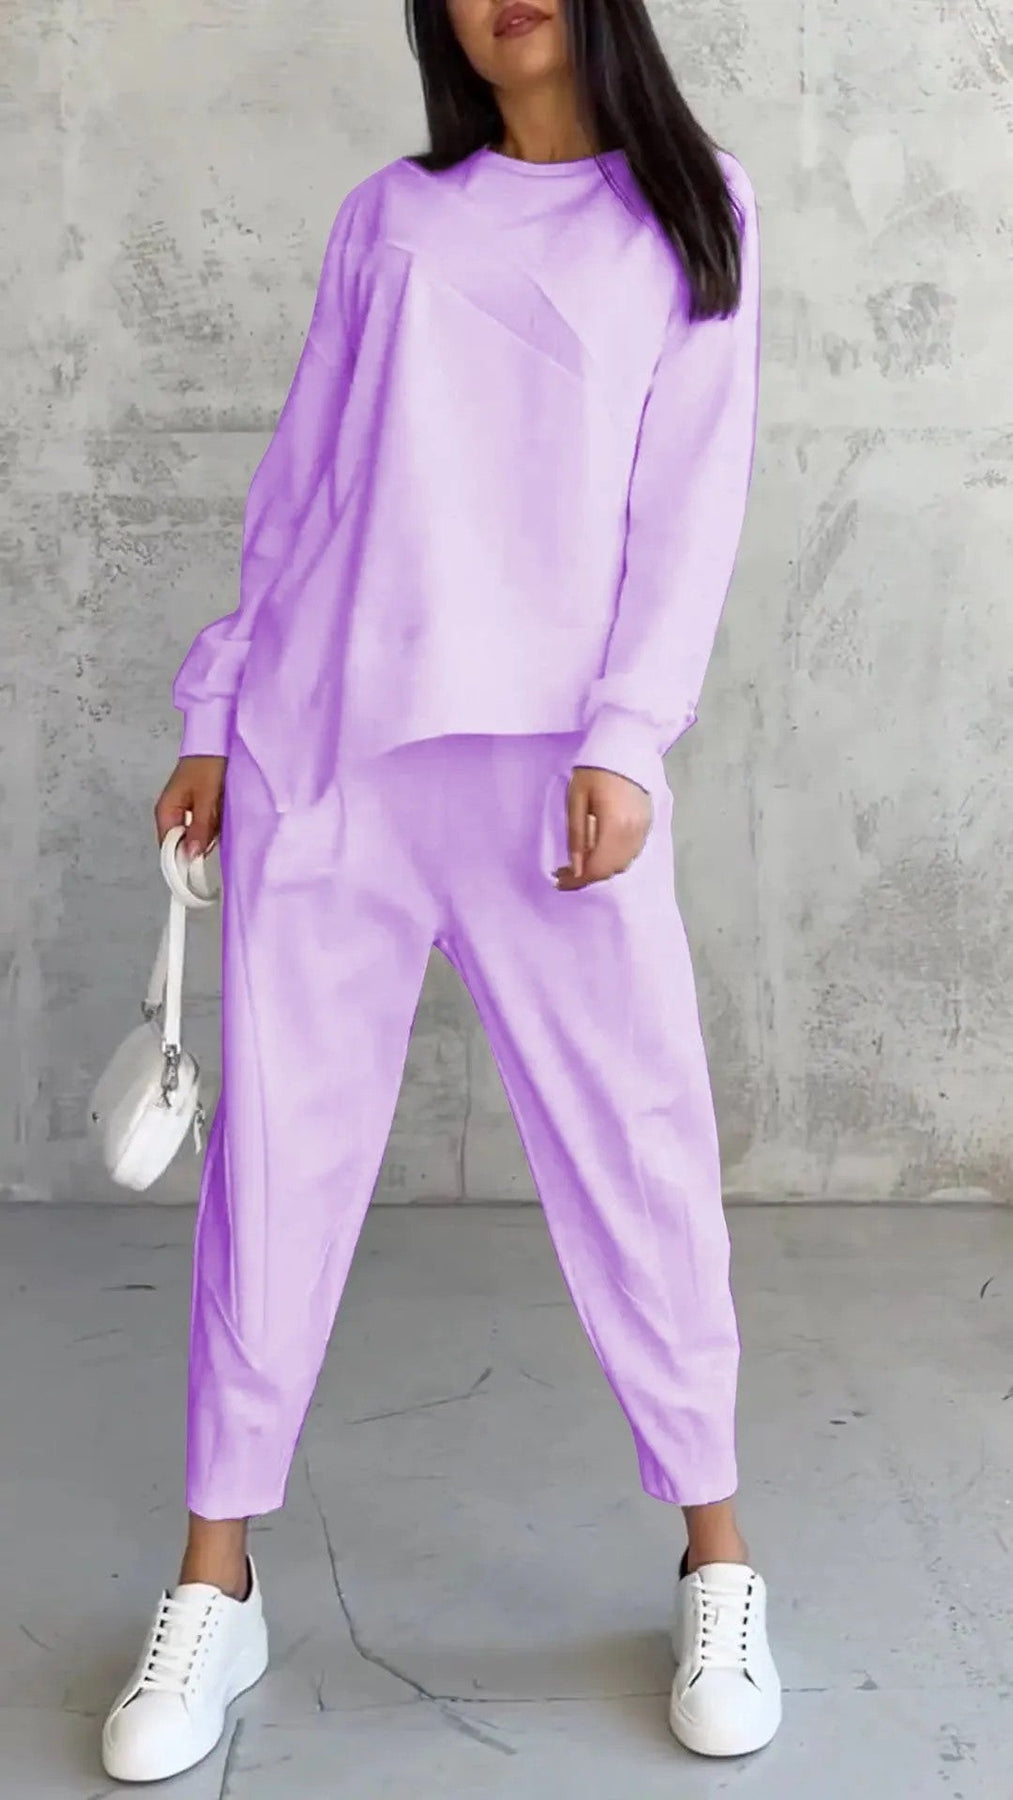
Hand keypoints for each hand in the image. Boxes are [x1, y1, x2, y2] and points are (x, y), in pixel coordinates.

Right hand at [154, 755, 226, 858]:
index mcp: (166, 811)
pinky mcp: (196, 808)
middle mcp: (171, 814)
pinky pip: (203, 826)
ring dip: (209, 834)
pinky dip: (213, 826)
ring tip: (220, 818)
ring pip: (195, 836)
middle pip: (182, 844)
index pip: (167, 847)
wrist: (216, 740)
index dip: (183, 858)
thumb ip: (199, 827)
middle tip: (216, 830)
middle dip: (200, 844)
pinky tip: (222, 816)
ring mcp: (184, 811)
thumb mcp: (206, 798)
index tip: (200, 862)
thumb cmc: (208, 765)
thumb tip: (191, 855)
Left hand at [554, 765, 652, 890]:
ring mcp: (644, 828)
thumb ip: (577, 837)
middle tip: (566, 872)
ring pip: (623, 864)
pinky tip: (600, 849)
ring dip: (602, 868)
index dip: (577, 880)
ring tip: (582, 861)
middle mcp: (633, 833)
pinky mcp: (648, 823)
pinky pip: (632, 852)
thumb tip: (576, 869)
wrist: (626, 745)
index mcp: (614, 827)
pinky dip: (615, 858)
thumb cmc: (594, 770)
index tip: (560, 881)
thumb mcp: (576, 801)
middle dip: (589, 876)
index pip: (596, 868)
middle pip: (611, 870)